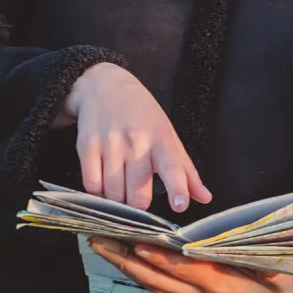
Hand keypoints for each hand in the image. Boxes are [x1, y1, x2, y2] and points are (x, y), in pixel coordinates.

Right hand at [59, 63, 211, 212]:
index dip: (177, 188)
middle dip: (139, 206)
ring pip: (114, 194)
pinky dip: (98, 193)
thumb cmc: (142, 114)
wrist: (104, 86)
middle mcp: (136, 142)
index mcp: (160, 139)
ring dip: (118, 202)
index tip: (180, 205)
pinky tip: (104, 184)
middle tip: (138, 199)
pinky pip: (92, 185)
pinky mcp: (87, 147)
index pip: (172, 167)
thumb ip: (186, 171)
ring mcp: (109, 144)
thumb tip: (205, 198)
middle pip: (138, 195)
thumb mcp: (168, 135)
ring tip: (121, 191)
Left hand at [88, 239, 292, 292]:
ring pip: (150, 280)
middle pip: (155, 274)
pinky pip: (156, 285)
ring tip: (99, 243)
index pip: (183, 268)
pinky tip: (121, 259)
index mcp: (219, 284)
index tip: (139, 242)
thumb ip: (268, 262)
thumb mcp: (281, 278)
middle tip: (99, 237)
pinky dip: (136, 271)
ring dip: (123, 262)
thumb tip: (256, 240)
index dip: (160, 257)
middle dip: (125, 256)